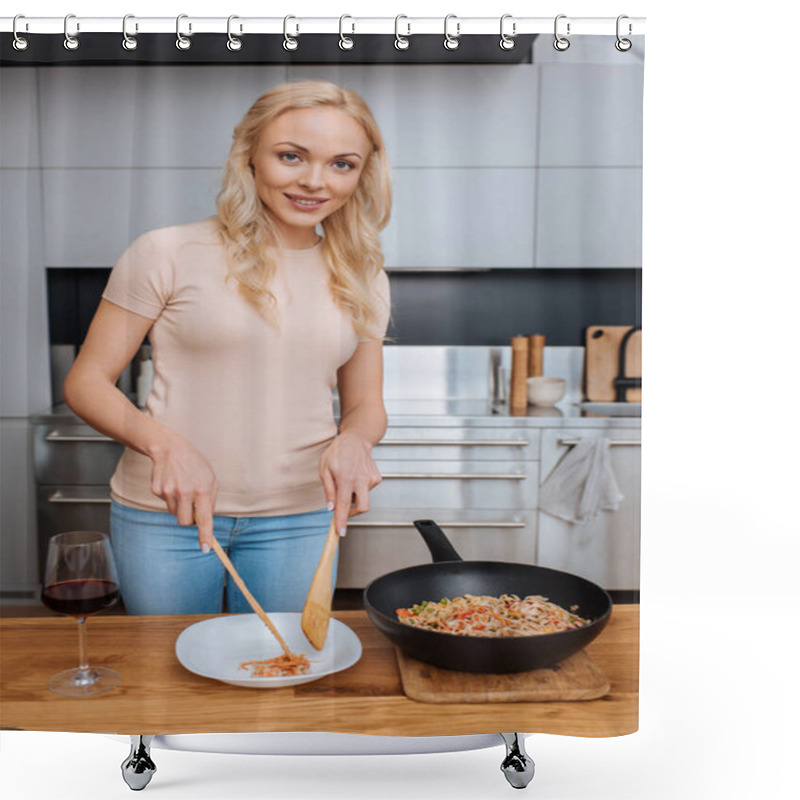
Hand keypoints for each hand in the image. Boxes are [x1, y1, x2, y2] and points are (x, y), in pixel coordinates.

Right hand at [149, 434, 217, 551]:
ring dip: (179, 507)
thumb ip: (210, 500)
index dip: (205, 535)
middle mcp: (185, 492)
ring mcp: (168, 491)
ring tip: (183, 489)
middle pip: (184, 522)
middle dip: (188, 520)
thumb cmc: (195, 464)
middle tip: (192, 508)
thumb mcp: (211, 478)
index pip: (204, 518)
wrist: (171, 449)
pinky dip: (170, 498)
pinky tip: (173, 483)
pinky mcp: (157, 490)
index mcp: (202, 489)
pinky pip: (165, 503)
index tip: (205, 548)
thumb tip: (205, 520)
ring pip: (174, 513)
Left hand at [319, 432, 381, 534]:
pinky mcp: (376, 478)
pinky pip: (366, 490)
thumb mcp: (324, 469)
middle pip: (363, 508)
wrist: (356, 439)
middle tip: (344, 508)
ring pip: (363, 498)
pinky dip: (359, 488)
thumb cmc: (338, 452)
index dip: (342, 521)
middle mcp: (361, 480)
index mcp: (346, 479)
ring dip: (354, 496)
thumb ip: (328, 490)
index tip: (341, 532)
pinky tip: (355, 476)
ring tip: (347, 480)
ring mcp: (371, 479)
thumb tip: (330, 508)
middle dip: (354, 513)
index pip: (344, 505)